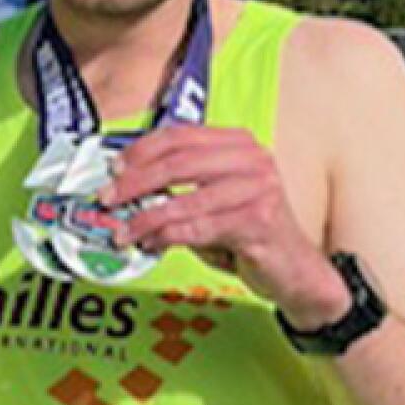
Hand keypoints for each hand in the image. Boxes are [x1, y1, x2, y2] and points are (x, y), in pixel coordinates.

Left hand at [100, 126, 346, 327]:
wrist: (296, 269)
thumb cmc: (249, 231)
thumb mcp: (213, 198)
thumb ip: (180, 186)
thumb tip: (126, 187)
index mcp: (238, 144)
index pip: (180, 135)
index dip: (141, 150)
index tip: (113, 168)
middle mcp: (252, 160)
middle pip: (178, 163)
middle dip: (135, 182)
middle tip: (108, 198)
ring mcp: (259, 190)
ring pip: (185, 200)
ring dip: (145, 218)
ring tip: (123, 232)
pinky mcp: (259, 223)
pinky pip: (198, 228)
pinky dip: (167, 237)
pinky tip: (152, 244)